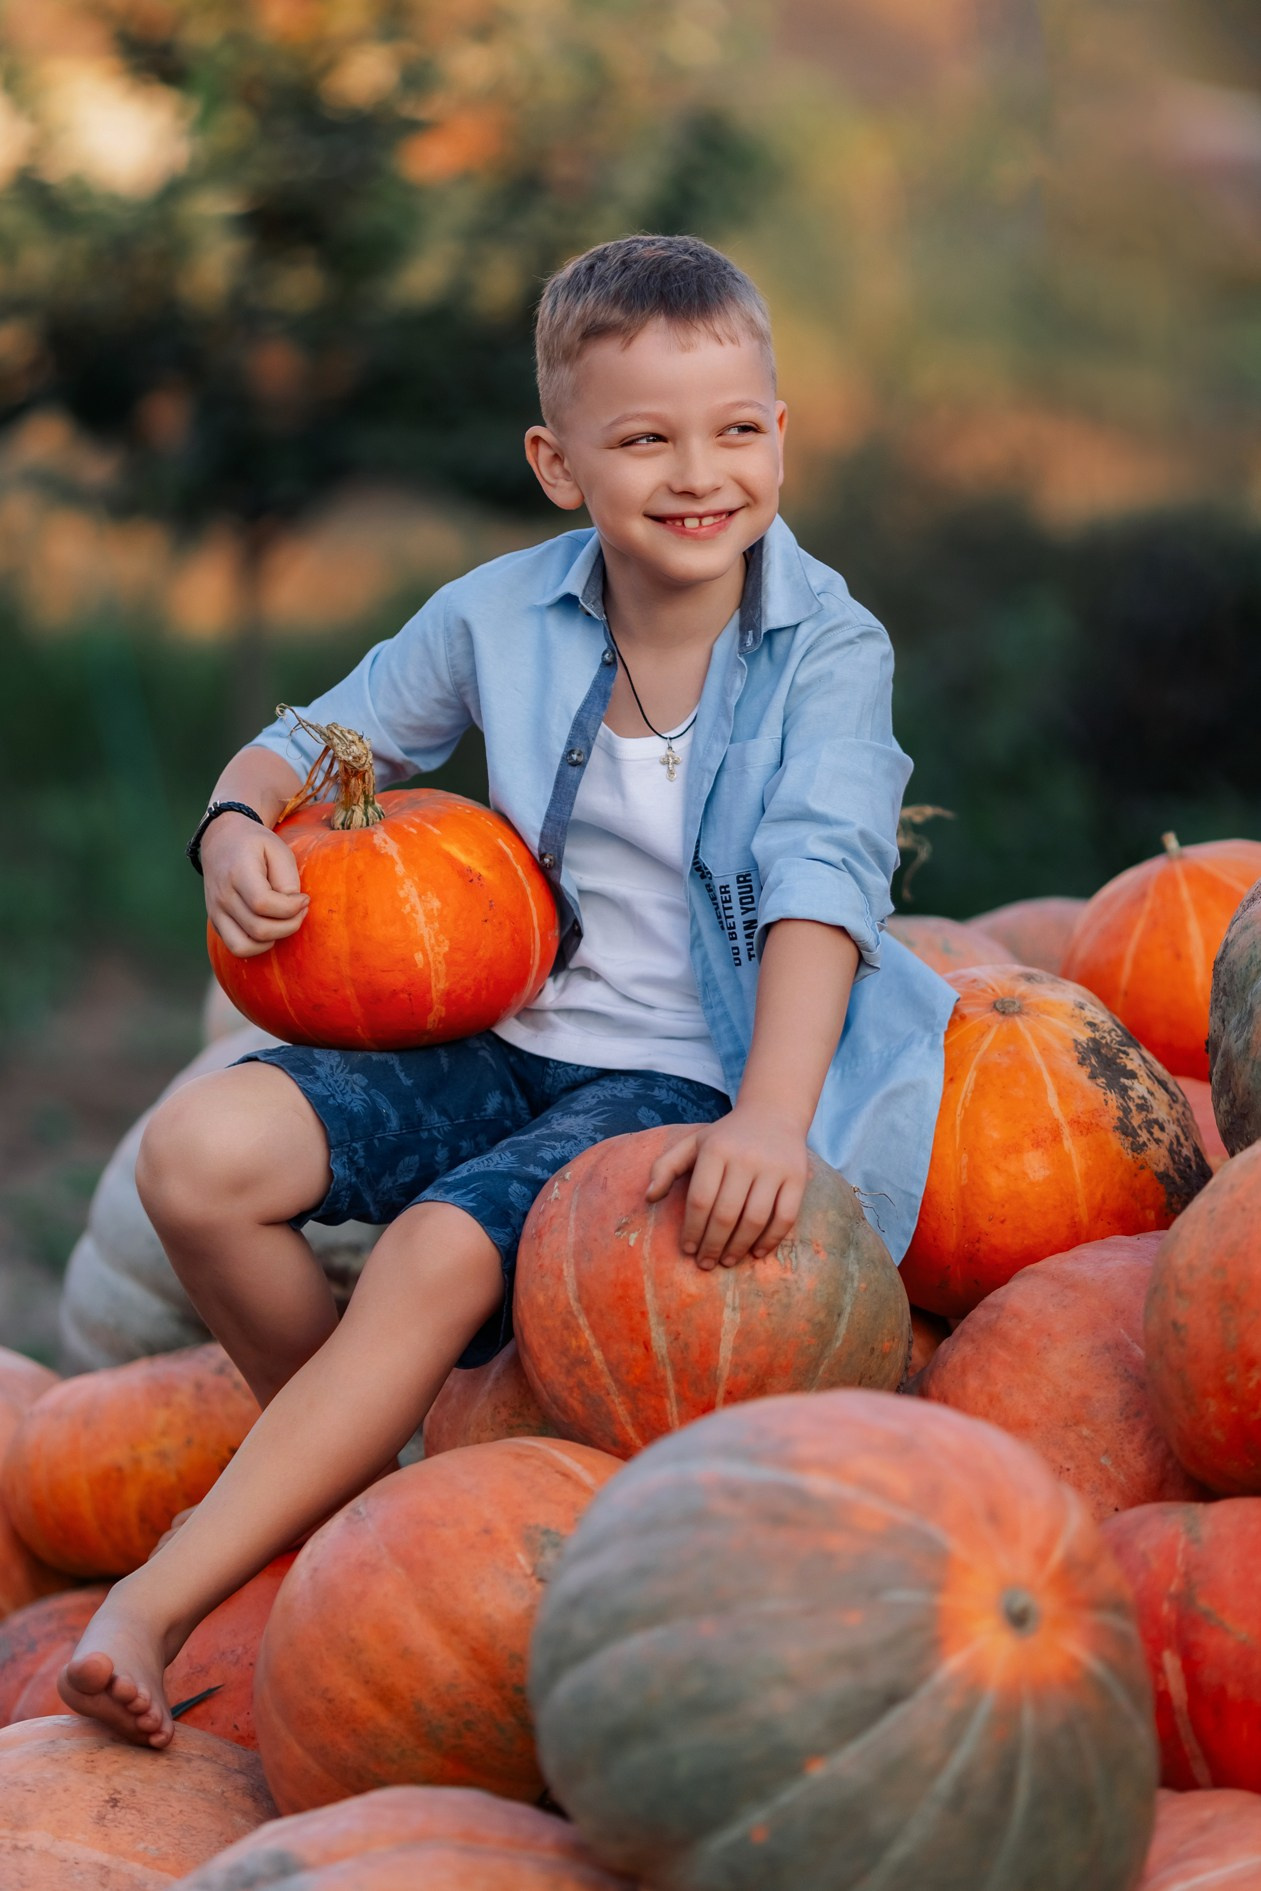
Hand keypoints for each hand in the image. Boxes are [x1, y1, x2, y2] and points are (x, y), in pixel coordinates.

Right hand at [201, 815, 308, 957]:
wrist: (221, 841)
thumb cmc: (256, 845)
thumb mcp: (278, 849)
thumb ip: (287, 880)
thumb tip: (292, 909)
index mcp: (238, 872)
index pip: (263, 903)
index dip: (291, 908)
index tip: (304, 899)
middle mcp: (222, 895)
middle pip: (258, 929)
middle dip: (289, 925)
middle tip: (301, 910)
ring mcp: (215, 912)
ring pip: (244, 947)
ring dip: (273, 940)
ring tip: (285, 922)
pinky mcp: (216, 922)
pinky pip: (237, 948)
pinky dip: (258, 946)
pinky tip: (271, 928)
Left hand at [645, 1108, 808, 1270]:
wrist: (773, 1113)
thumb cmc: (726, 1137)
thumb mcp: (692, 1143)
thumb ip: (665, 1167)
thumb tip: (648, 1197)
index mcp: (716, 1149)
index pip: (700, 1200)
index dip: (692, 1230)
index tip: (688, 1250)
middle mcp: (746, 1157)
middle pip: (726, 1214)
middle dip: (712, 1245)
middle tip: (705, 1263)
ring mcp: (775, 1168)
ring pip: (755, 1219)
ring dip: (738, 1247)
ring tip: (726, 1261)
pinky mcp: (797, 1177)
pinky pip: (785, 1217)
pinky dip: (770, 1240)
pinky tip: (756, 1253)